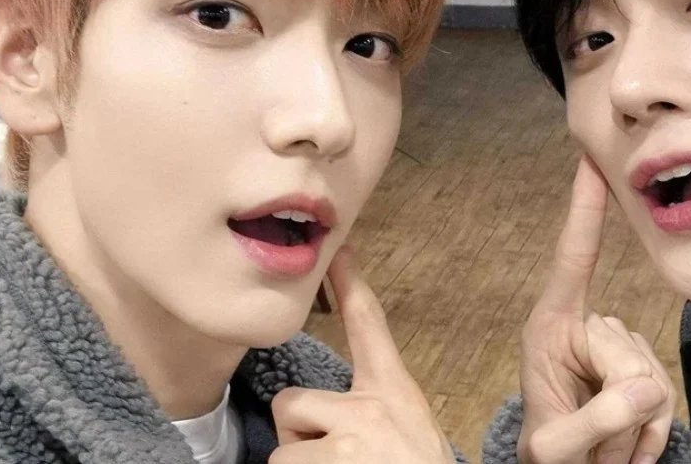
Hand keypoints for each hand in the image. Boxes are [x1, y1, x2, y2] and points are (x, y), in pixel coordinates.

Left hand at [270, 247, 455, 462]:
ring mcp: (347, 439)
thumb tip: (323, 420)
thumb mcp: (409, 436)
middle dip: (298, 439)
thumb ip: (371, 415)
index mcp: (395, 395)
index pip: (369, 326)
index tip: (336, 248)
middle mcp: (370, 408)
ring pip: (281, 452)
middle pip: (291, 403)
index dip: (350, 282)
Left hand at [518, 156, 675, 463]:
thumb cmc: (549, 457)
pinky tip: (623, 445)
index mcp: (551, 328)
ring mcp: (618, 351)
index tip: (590, 162)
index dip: (585, 213)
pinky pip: (665, 399)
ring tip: (600, 446)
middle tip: (591, 442)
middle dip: (615, 406)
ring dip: (631, 426)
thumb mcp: (556, 447)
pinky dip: (649, 433)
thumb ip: (595, 419)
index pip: (573, 261)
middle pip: (627, 351)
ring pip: (652, 378)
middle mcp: (585, 330)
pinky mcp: (642, 373)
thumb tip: (646, 387)